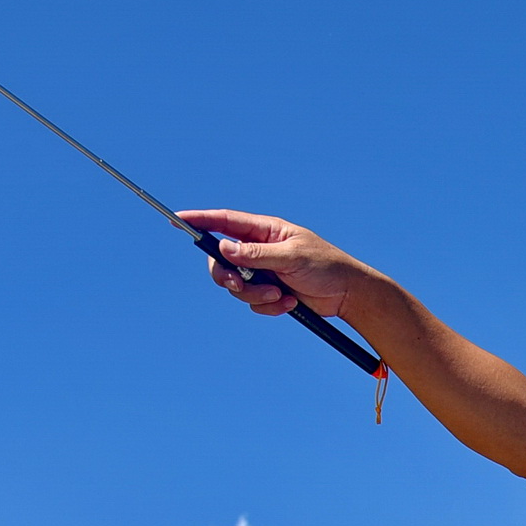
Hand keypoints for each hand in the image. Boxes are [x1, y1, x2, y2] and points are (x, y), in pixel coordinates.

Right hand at [175, 209, 367, 320]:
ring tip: (281, 296)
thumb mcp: (291, 257)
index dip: (201, 220)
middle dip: (227, 277)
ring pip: (237, 287)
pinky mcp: (270, 292)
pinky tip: (290, 304)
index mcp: (265, 231)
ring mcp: (263, 272)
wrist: (348, 294)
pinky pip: (253, 303)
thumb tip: (224, 248)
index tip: (177, 218)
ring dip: (256, 296)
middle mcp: (259, 250)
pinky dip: (269, 306)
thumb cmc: (325, 267)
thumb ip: (256, 255)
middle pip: (222, 261)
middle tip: (238, 285)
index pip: (225, 222)